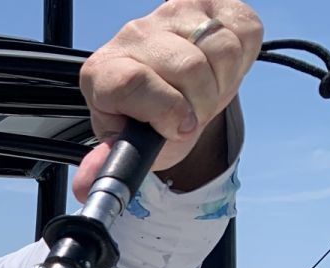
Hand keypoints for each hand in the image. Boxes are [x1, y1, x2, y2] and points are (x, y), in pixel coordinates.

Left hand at [75, 0, 262, 198]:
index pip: (132, 82)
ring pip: (220, 48)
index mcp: (104, 72)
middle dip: (200, 104)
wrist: (173, 94)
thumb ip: (109, 164)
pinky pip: (245, 32)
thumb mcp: (128, 147)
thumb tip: (84, 188)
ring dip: (223, 84)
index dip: (165, 110)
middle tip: (193, 115)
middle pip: (187, 67)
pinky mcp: (210, 2)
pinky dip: (243, 62)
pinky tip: (221, 71)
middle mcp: (133, 36)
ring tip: (206, 95)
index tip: (180, 128)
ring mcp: (172, 13)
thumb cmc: (147, 121)